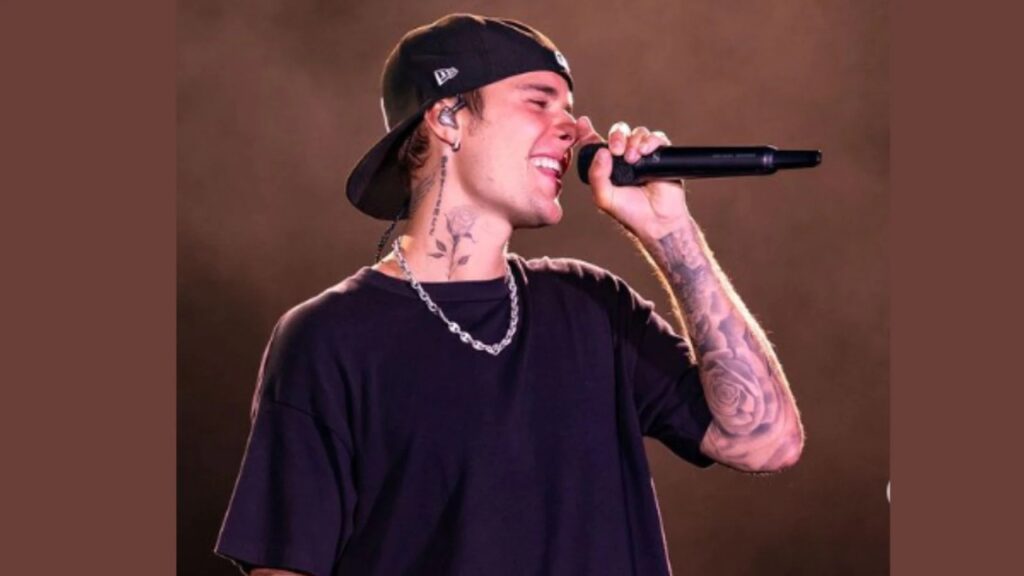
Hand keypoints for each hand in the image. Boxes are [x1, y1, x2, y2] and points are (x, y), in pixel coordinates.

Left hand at [574, 117, 690, 240]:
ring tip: (632, 158)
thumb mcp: (604, 197)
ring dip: (633, 140)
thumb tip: (602, 152)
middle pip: (618, 132)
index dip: (588, 131)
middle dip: (616, 136)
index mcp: (608, 166)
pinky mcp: (662, 156)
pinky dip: (650, 140)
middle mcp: (625, 158)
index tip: (582, 123)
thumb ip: (597, 176)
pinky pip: (657, 138)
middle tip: (616, 150)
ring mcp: (643, 156)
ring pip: (637, 132)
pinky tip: (645, 152)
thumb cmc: (630, 213)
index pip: (596, 143)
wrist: (656, 221)